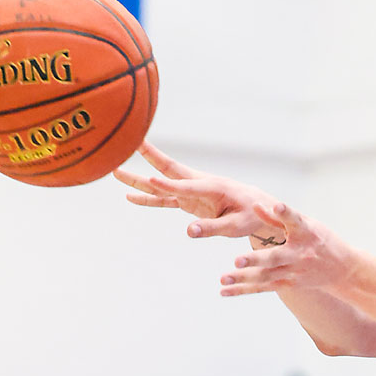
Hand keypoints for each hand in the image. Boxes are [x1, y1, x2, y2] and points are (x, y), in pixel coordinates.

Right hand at [113, 142, 282, 238]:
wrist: (259, 208)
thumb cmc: (252, 215)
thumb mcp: (237, 226)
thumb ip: (213, 227)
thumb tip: (189, 232)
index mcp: (213, 188)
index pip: (186, 186)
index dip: (168, 185)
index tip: (150, 180)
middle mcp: (199, 185)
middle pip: (168, 171)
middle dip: (148, 158)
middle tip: (128, 143)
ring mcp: (191, 192)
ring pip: (161, 183)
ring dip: (139, 178)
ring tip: (115, 170)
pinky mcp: (189, 201)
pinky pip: (164, 199)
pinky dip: (148, 198)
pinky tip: (129, 196)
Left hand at [218, 202, 355, 295]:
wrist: (343, 271)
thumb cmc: (320, 241)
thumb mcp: (307, 225)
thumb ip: (279, 218)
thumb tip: (254, 205)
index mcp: (306, 233)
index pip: (295, 221)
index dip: (286, 213)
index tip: (278, 206)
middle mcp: (300, 254)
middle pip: (276, 258)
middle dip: (256, 260)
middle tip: (237, 260)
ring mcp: (294, 272)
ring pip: (265, 276)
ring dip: (243, 279)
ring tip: (222, 279)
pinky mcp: (288, 285)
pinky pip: (263, 288)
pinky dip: (243, 290)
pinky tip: (224, 291)